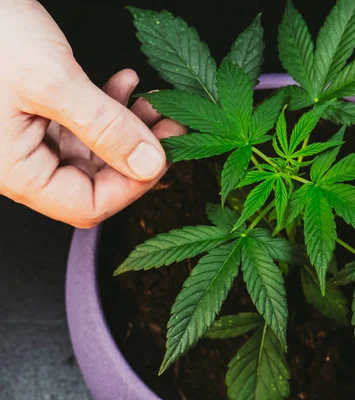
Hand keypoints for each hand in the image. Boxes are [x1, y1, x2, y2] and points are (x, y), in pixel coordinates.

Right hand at [0, 1, 183, 227]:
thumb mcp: (51, 80)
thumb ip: (103, 127)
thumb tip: (151, 164)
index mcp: (16, 171)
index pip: (87, 205)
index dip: (133, 186)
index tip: (167, 153)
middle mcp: (23, 163)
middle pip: (95, 182)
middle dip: (139, 153)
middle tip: (172, 123)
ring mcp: (30, 140)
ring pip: (95, 152)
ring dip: (130, 128)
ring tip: (154, 100)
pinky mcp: (38, 116)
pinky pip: (83, 126)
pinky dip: (110, 108)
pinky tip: (125, 82)